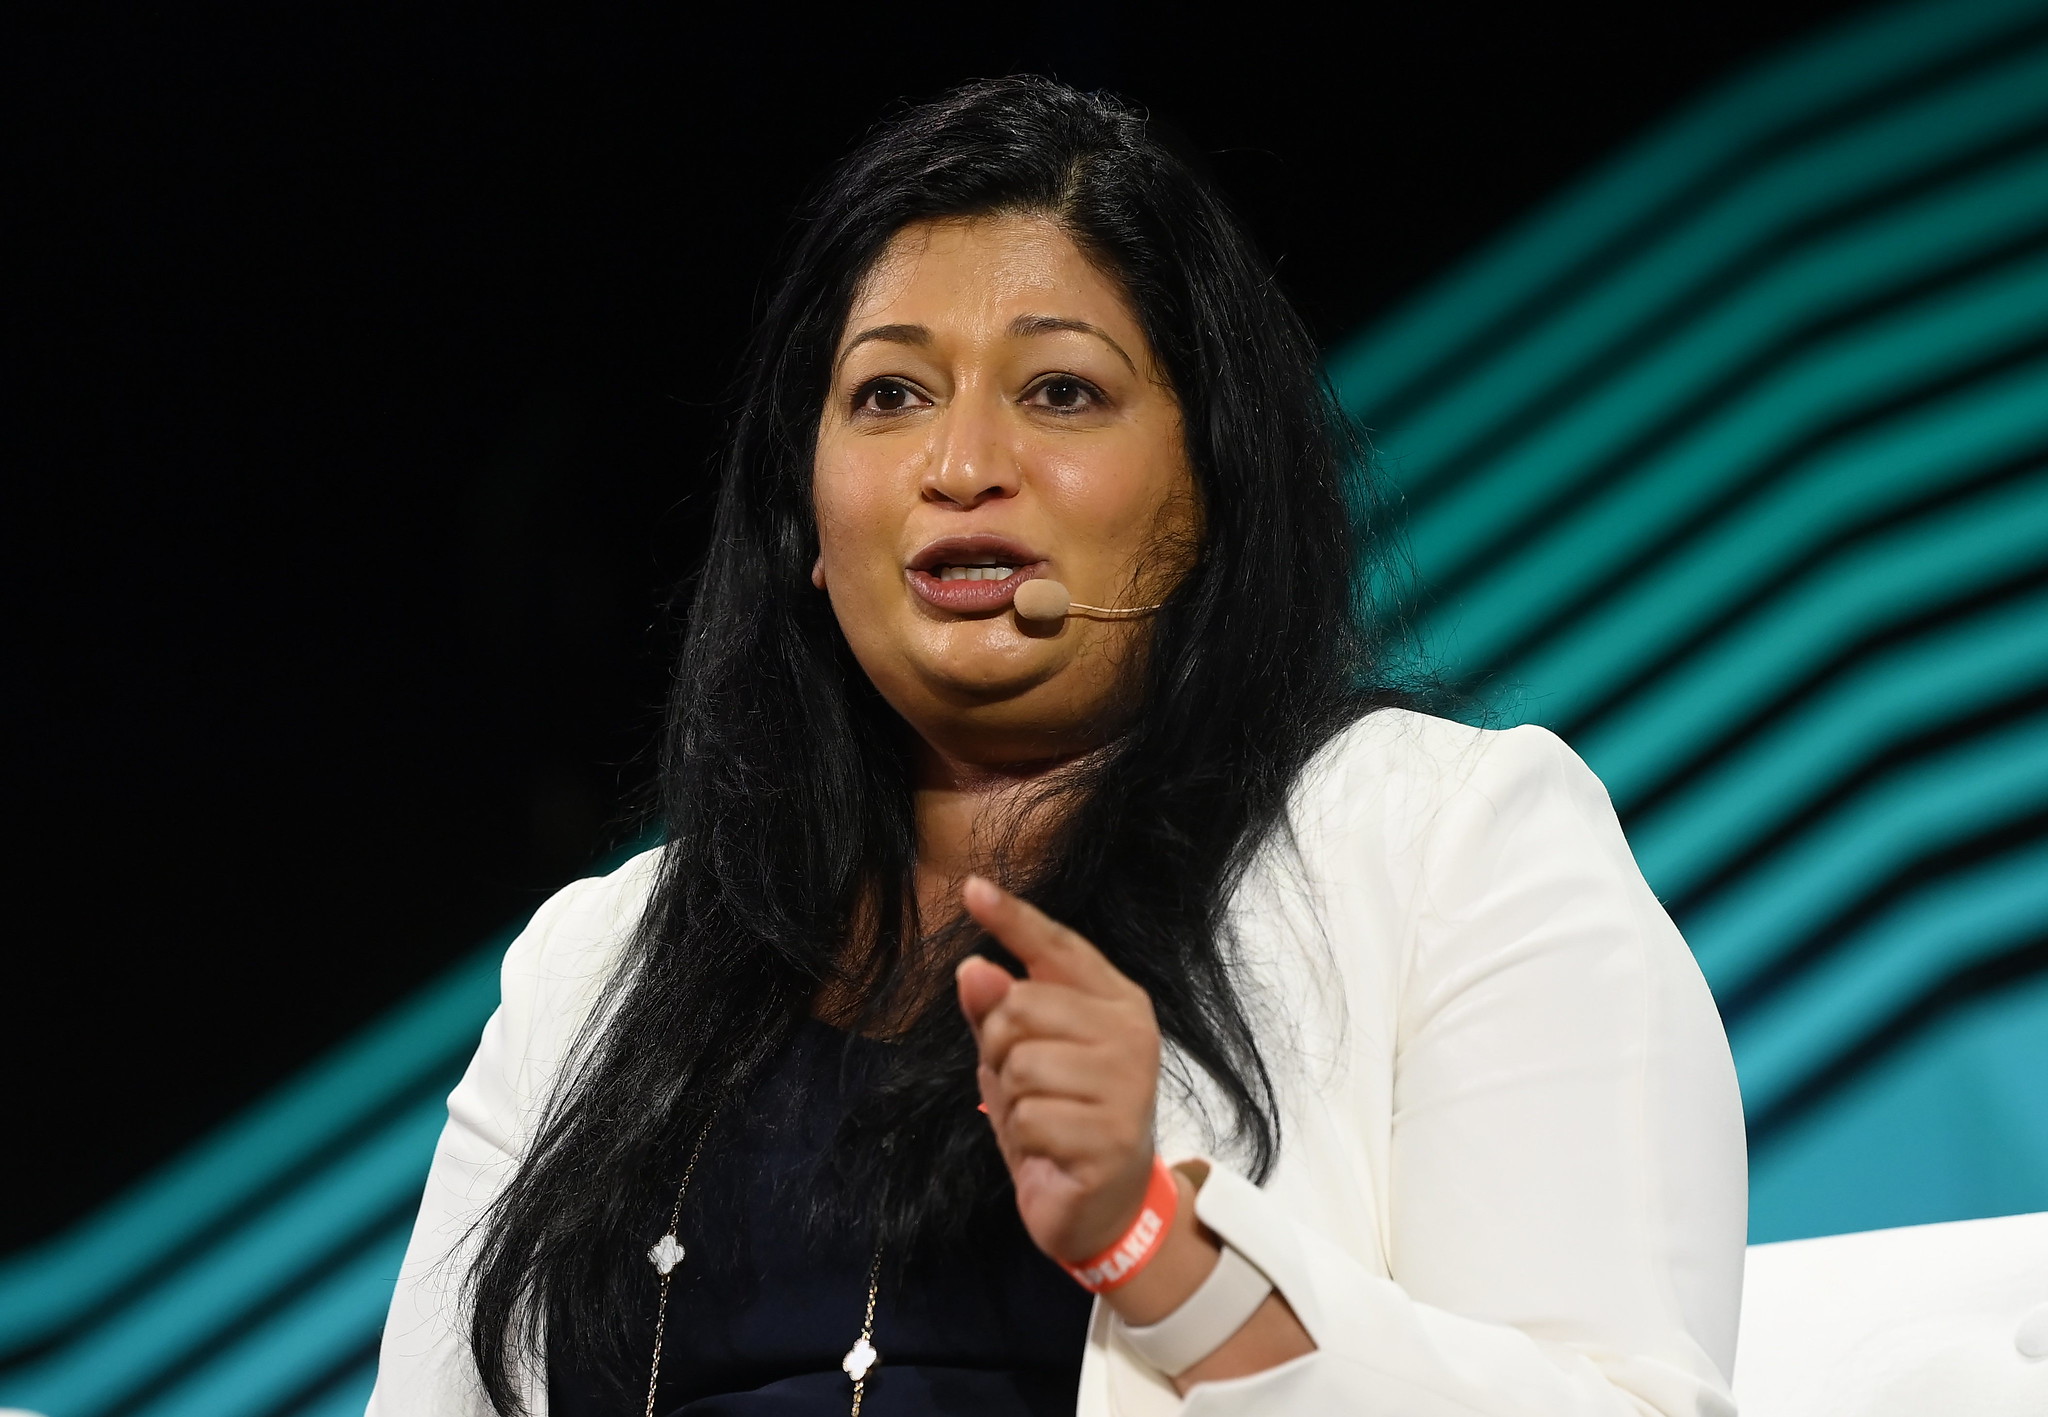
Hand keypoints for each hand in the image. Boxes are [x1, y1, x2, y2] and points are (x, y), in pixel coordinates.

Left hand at [956, 876, 1317, 1387]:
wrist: (1105, 1207)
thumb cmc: (1063, 1118)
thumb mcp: (1021, 1057)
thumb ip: (998, 1010)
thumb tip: (973, 967)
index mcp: (1116, 1000)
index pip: (1058, 947)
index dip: (1013, 918)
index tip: (972, 887)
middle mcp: (1131, 1032)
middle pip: (1019, 1007)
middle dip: (1000, 1050)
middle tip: (1028, 1087)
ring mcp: (1128, 1083)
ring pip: (1020, 1063)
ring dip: (1013, 1099)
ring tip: (1044, 1120)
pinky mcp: (1113, 1135)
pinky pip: (1029, 1116)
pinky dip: (1025, 1138)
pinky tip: (1054, 1150)